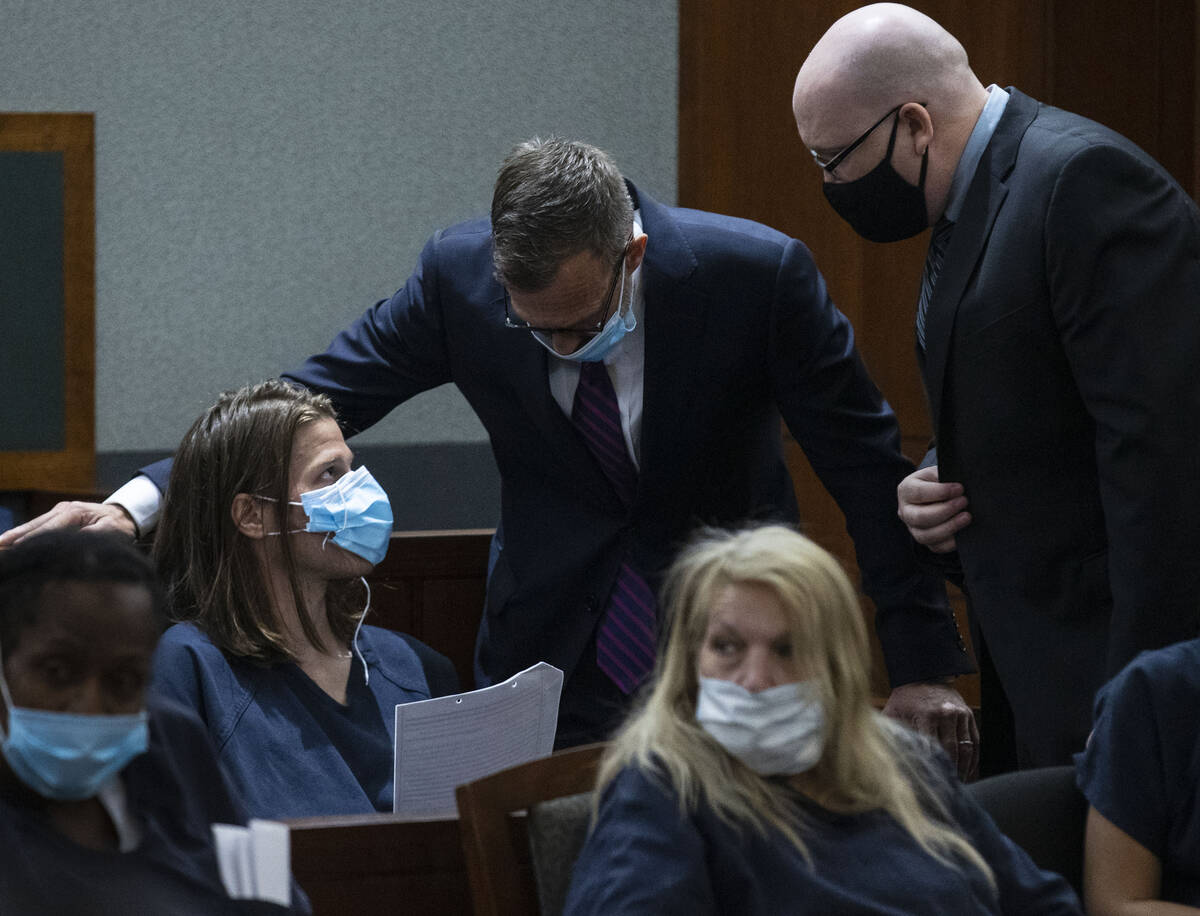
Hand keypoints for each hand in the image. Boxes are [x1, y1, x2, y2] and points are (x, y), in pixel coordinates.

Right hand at [0, 501, 137, 547]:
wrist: (125, 513)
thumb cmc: (120, 526)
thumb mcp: (112, 533)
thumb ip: (93, 538)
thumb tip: (76, 545)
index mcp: (74, 513)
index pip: (47, 531)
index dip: (29, 543)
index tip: (15, 554)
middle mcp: (62, 509)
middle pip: (33, 527)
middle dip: (13, 540)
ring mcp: (58, 511)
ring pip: (32, 526)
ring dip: (13, 538)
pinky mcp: (57, 516)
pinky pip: (36, 528)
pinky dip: (21, 537)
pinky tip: (7, 545)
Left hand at [883, 682, 979, 780]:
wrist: (925, 675)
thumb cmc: (906, 698)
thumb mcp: (893, 711)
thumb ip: (889, 731)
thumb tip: (878, 752)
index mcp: (926, 714)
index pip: (930, 746)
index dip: (931, 766)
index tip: (929, 783)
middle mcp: (946, 714)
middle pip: (950, 750)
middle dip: (949, 771)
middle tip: (945, 789)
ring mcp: (960, 715)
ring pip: (965, 749)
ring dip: (963, 769)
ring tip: (958, 784)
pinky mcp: (969, 716)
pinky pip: (975, 742)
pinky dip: (973, 759)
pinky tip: (968, 772)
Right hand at [897, 465, 970, 552]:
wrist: (938, 495)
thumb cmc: (939, 482)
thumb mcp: (937, 473)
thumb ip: (944, 474)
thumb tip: (958, 480)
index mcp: (906, 490)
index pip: (919, 493)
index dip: (940, 491)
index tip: (960, 488)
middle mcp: (905, 511)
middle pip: (920, 517)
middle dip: (945, 510)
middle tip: (964, 501)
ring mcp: (913, 528)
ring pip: (926, 535)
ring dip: (949, 527)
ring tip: (967, 517)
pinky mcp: (925, 540)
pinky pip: (936, 547)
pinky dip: (950, 542)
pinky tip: (963, 533)